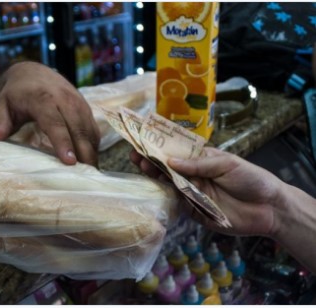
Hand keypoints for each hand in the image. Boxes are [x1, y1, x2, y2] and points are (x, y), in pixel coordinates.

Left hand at [0, 62, 99, 165]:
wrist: (33, 74)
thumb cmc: (15, 94)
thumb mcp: (2, 105)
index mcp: (43, 98)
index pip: (55, 123)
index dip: (63, 143)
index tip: (69, 162)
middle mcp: (65, 99)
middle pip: (78, 129)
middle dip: (84, 153)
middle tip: (86, 178)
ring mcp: (79, 103)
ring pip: (89, 131)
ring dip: (92, 153)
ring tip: (90, 175)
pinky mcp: (86, 109)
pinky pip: (93, 130)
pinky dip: (93, 147)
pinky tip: (89, 162)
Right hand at [130, 147, 283, 236]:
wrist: (269, 209)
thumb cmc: (251, 179)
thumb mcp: (227, 164)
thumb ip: (199, 164)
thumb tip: (170, 160)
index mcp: (201, 160)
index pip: (175, 152)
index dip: (159, 147)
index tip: (142, 142)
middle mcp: (193, 175)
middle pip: (167, 168)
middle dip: (151, 162)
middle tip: (137, 157)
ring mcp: (192, 193)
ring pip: (168, 185)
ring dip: (154, 178)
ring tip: (143, 169)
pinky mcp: (194, 211)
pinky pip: (176, 204)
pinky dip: (165, 199)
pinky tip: (154, 192)